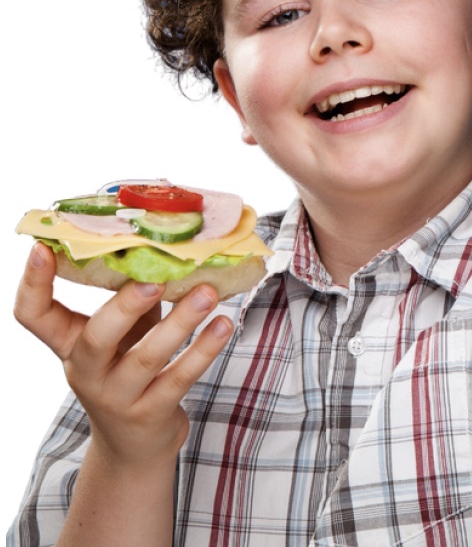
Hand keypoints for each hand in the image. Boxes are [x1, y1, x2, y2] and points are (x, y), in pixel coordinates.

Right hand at [14, 243, 232, 467]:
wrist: (135, 445)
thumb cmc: (131, 369)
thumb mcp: (122, 334)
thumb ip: (132, 297)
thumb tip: (166, 242)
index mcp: (70, 345)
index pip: (33, 316)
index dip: (33, 283)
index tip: (42, 247)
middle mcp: (86, 372)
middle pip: (94, 338)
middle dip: (124, 306)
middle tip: (153, 280)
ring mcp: (116, 397)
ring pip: (146, 358)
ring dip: (181, 322)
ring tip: (208, 293)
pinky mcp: (150, 414)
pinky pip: (179, 379)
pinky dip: (204, 350)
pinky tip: (223, 325)